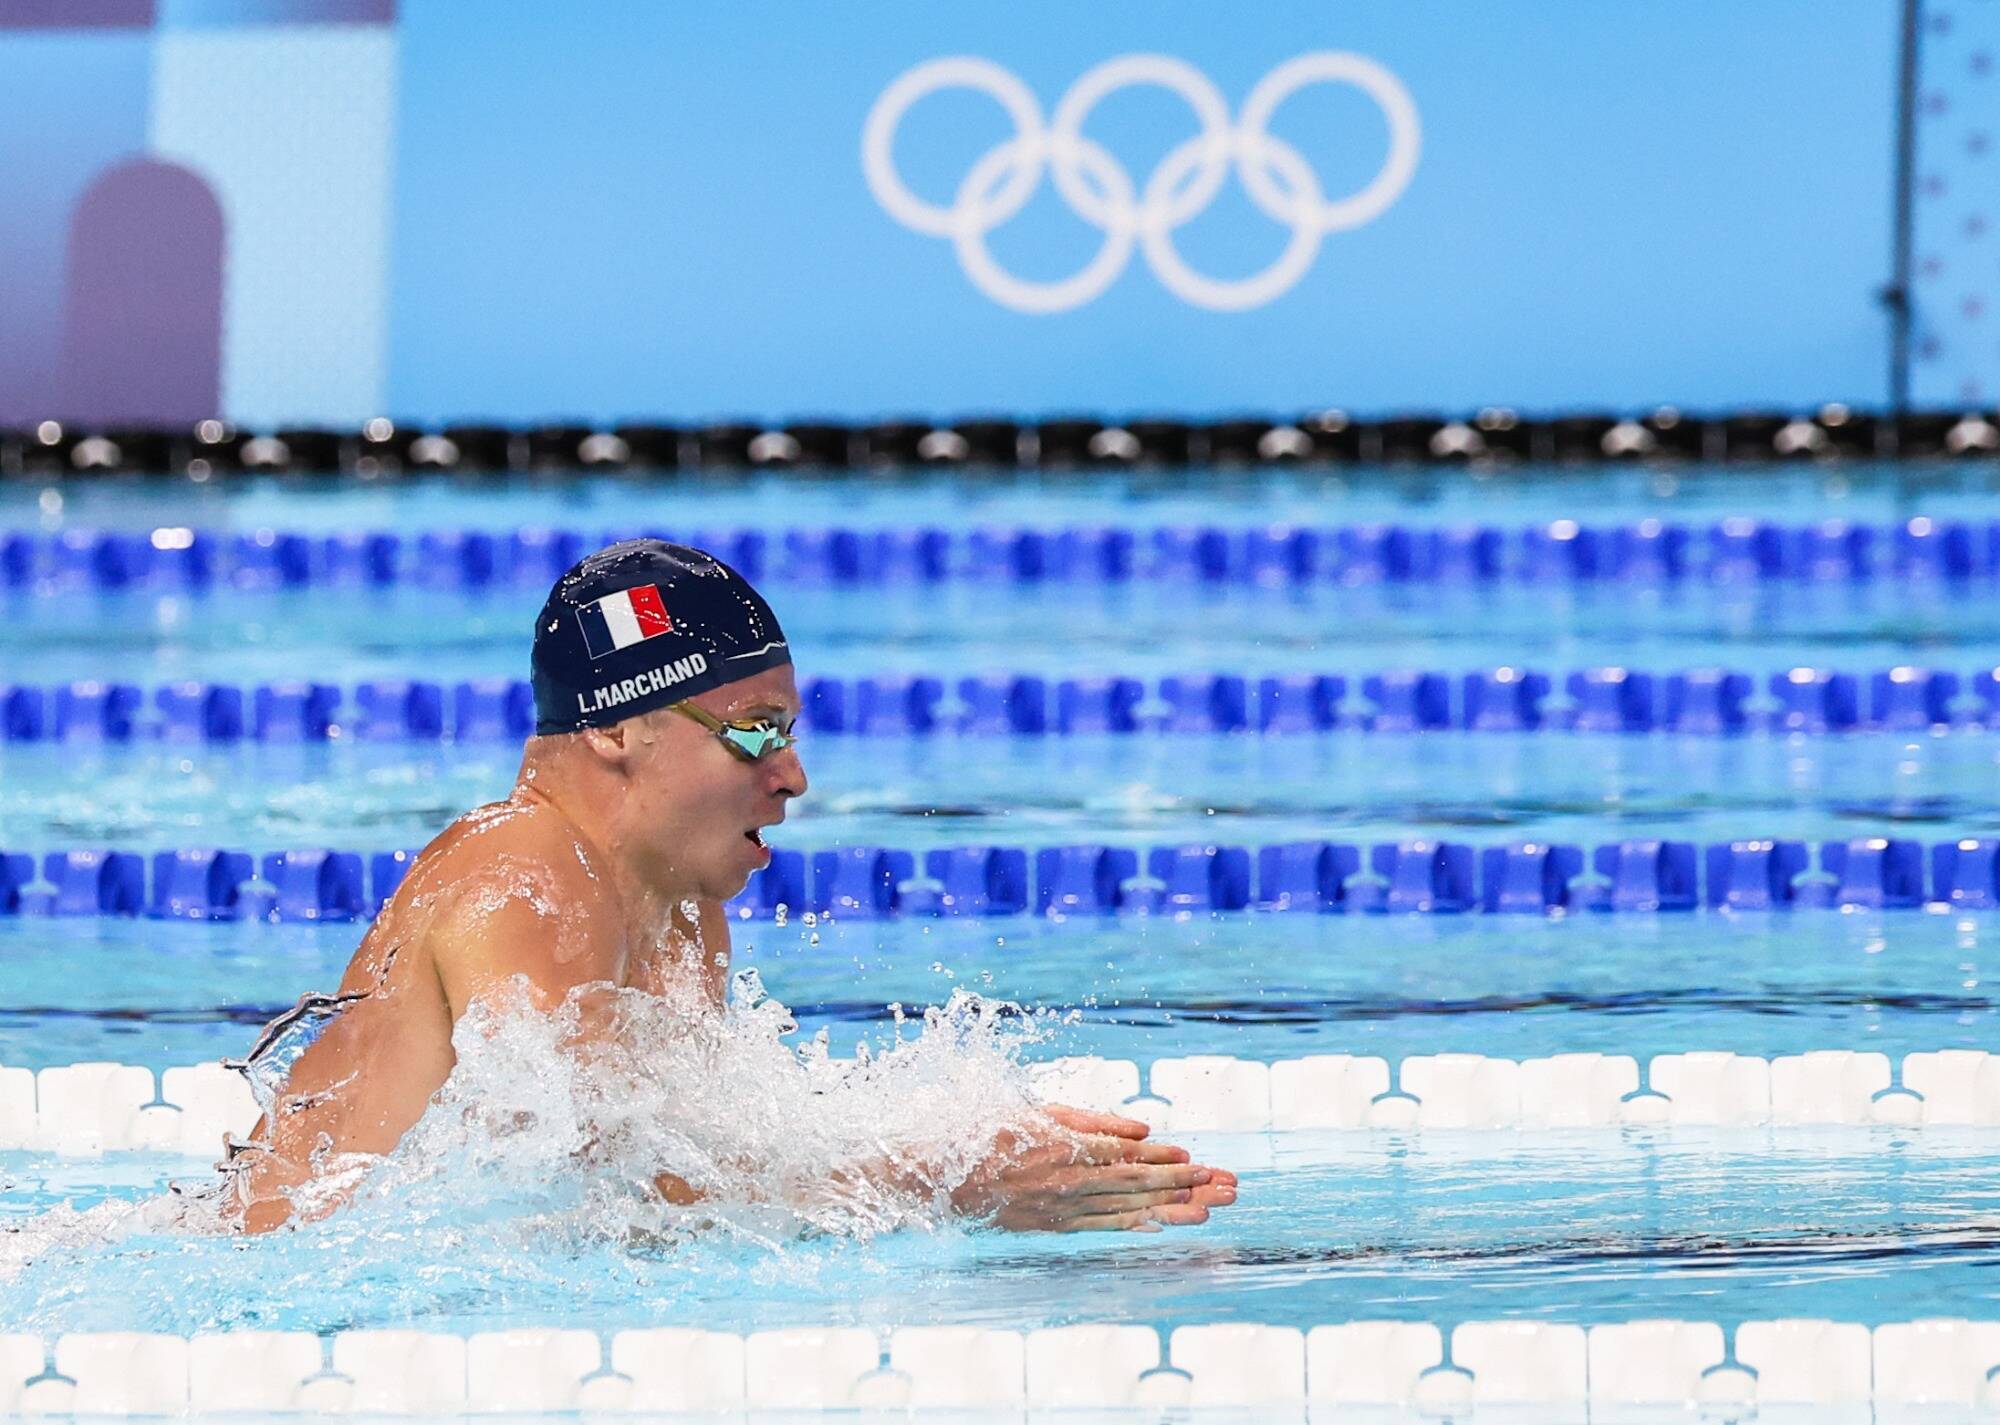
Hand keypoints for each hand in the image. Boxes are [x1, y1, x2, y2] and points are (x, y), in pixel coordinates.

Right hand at [950, 1103, 1239, 1232]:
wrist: (948, 1176)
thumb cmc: (993, 1132)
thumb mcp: (1042, 1112)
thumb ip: (1094, 1120)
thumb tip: (1144, 1129)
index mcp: (1068, 1147)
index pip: (1130, 1156)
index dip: (1166, 1160)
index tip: (1198, 1160)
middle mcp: (1072, 1181)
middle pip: (1140, 1185)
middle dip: (1186, 1185)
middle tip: (1225, 1186)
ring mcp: (1065, 1208)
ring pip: (1129, 1210)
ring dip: (1173, 1210)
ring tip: (1210, 1211)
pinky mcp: (1056, 1226)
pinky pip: (1104, 1227)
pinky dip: (1136, 1227)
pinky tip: (1163, 1228)